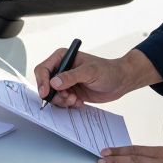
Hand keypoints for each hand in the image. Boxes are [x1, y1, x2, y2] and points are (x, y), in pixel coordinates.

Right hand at [33, 48, 158, 108]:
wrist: (120, 82)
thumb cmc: (108, 70)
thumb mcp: (90, 72)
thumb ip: (71, 76)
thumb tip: (54, 82)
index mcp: (63, 58)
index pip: (43, 69)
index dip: (42, 81)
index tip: (46, 93)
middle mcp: (62, 69)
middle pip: (45, 84)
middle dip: (54, 95)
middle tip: (68, 98)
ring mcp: (65, 82)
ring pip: (53, 96)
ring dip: (63, 101)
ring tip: (76, 100)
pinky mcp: (71, 92)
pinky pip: (61, 102)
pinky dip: (69, 104)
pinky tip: (79, 102)